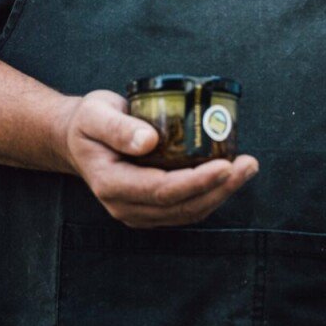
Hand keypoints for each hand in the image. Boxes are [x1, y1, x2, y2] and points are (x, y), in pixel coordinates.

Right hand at [60, 90, 258, 227]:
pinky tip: (230, 175)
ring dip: (221, 193)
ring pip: (188, 212)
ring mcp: (138, 211)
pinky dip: (211, 194)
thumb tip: (149, 141)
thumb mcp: (95, 113)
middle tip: (248, 164)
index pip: (160, 190)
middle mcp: (124, 205)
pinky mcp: (151, 208)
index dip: (196, 181)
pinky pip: (186, 208)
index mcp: (110, 183)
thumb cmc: (88, 121)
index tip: (225, 165)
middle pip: (181, 206)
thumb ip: (118, 127)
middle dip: (220, 188)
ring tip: (247, 168)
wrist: (77, 139)